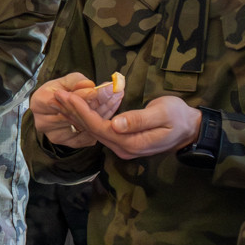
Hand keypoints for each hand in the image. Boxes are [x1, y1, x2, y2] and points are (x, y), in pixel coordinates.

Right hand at [30, 72, 123, 146]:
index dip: (77, 96)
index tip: (96, 91)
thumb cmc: (61, 91)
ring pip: (83, 126)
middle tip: (114, 93)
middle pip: (72, 115)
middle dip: (96, 103)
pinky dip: (101, 125)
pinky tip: (112, 112)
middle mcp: (43, 122)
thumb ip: (77, 82)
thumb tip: (90, 86)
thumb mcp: (67, 81)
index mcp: (39, 103)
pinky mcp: (68, 143)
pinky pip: (87, 136)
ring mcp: (55, 135)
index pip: (58, 101)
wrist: (57, 107)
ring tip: (116, 100)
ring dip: (103, 114)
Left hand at [56, 93, 200, 159]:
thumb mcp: (163, 114)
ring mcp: (122, 147)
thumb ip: (140, 120)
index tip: (68, 96)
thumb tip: (117, 124)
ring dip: (75, 115)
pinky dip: (84, 118)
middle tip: (55, 95)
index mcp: (132, 143)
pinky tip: (74, 108)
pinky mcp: (122, 141)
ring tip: (59, 100)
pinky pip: (99, 130)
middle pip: (92, 130)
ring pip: (93, 131)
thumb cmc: (178, 117)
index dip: (83, 112)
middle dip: (73, 112)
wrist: (190, 128)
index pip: (101, 127)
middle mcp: (123, 148)